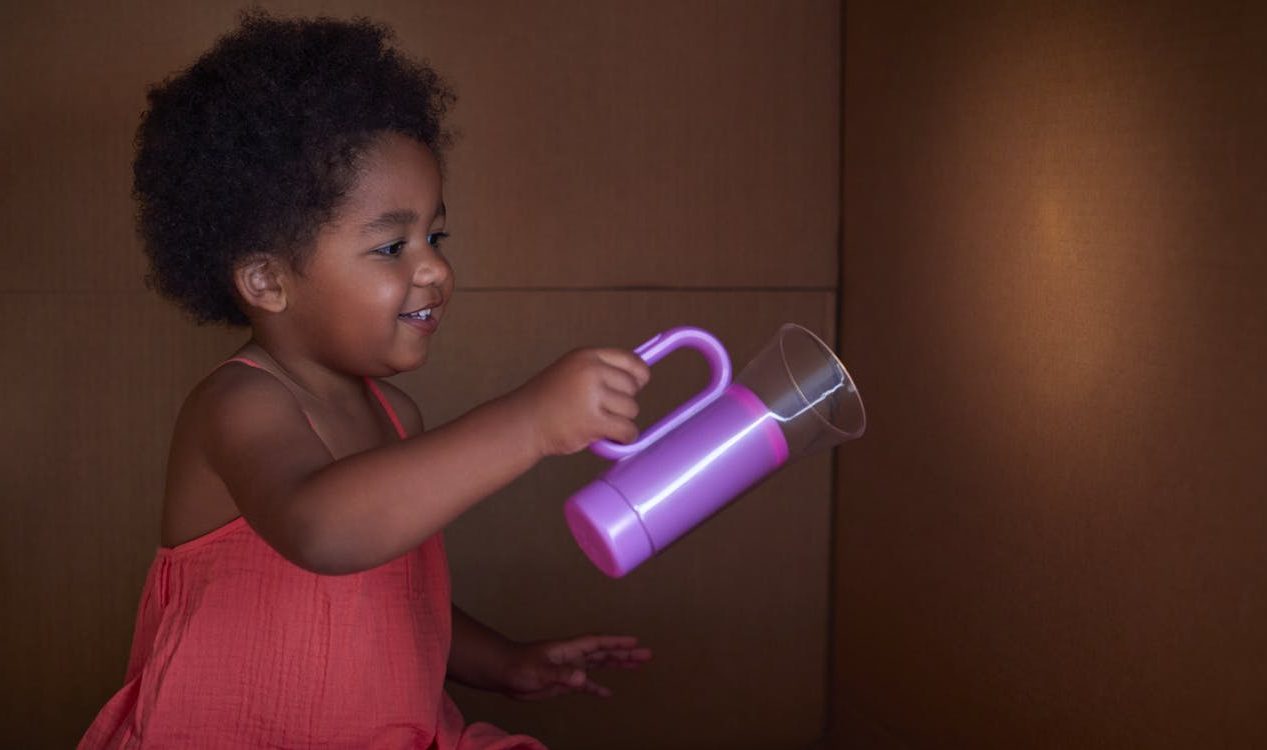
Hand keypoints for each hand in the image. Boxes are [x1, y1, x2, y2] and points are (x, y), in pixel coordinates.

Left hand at [499, 634, 651, 700]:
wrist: (502, 672)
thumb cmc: (519, 667)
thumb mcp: (540, 671)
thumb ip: (561, 674)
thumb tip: (584, 678)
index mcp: (569, 649)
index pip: (598, 644)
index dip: (616, 642)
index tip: (636, 642)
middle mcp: (573, 656)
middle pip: (604, 653)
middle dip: (625, 653)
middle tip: (647, 654)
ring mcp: (569, 668)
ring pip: (599, 665)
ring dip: (617, 665)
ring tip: (637, 666)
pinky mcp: (563, 682)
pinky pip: (586, 684)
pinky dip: (597, 688)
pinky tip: (609, 694)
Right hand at [513, 348, 651, 456]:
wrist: (522, 423)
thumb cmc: (546, 402)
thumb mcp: (570, 372)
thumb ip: (598, 372)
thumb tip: (638, 379)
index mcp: (586, 356)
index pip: (630, 361)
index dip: (638, 376)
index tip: (638, 385)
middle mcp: (591, 371)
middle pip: (633, 387)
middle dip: (622, 402)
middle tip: (602, 410)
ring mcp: (592, 395)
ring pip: (632, 409)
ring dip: (620, 421)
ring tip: (597, 423)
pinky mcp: (593, 421)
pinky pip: (627, 430)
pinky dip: (623, 437)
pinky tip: (610, 438)